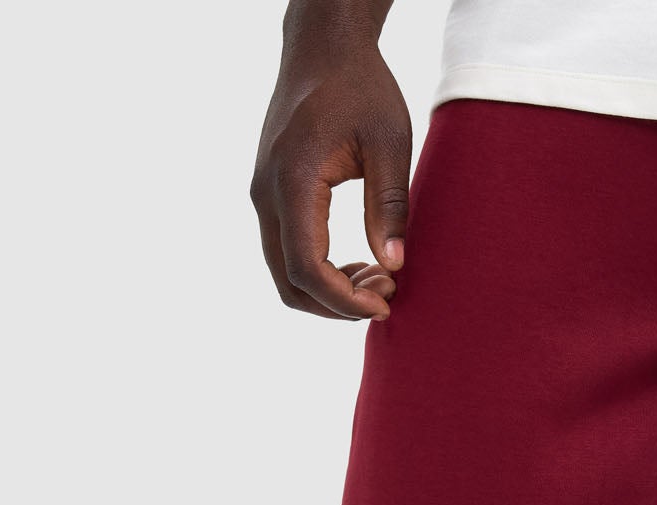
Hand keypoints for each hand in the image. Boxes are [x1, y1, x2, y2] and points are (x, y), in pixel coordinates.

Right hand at [251, 19, 411, 318]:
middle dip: (338, 304)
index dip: (344, 300)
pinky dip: (320, 271)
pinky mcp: (271, 194)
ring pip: (285, 272)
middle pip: (289, 282)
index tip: (385, 304)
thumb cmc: (360, 87)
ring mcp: (264, 194)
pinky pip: (287, 251)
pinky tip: (358, 264)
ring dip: (330, 291)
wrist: (323, 47)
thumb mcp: (389, 143)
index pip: (306, 267)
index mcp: (292, 180)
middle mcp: (267, 192)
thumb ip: (389, 205)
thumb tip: (392, 266)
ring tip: (378, 279)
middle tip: (387, 295)